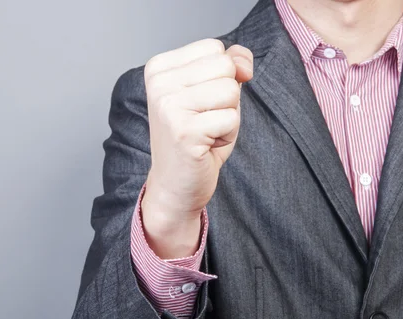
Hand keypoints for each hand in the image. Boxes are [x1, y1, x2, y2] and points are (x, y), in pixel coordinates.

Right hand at [140, 39, 253, 257]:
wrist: (176, 185)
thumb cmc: (196, 139)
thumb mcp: (213, 93)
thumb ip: (230, 65)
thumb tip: (244, 63)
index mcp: (159, 67)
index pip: (214, 48)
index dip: (220, 78)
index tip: (198, 105)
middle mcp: (158, 83)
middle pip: (225, 66)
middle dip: (227, 97)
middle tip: (204, 121)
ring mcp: (168, 106)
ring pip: (231, 90)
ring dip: (228, 117)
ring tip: (206, 133)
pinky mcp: (184, 131)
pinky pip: (231, 118)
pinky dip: (227, 135)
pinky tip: (206, 146)